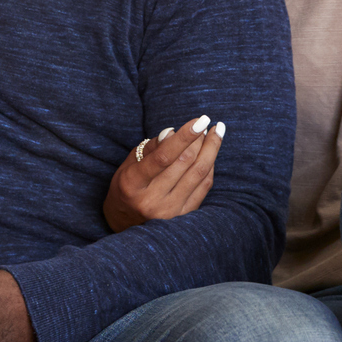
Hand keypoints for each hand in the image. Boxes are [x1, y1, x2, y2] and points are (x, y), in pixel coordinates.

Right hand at [103, 115, 224, 231]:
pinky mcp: (183, 217)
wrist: (126, 221)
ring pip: (199, 173)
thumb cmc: (128, 185)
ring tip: (215, 132)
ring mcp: (169, 211)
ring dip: (211, 149)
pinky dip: (210, 166)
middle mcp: (151, 200)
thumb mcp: (130, 164)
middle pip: (185, 163)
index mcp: (133, 184)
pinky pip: (204, 187)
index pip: (163, 157)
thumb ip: (151, 148)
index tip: (201, 120)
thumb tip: (173, 132)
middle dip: (199, 139)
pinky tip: (211, 153)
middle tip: (205, 124)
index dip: (184, 137)